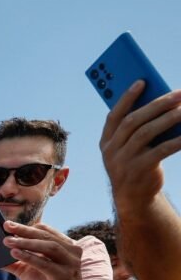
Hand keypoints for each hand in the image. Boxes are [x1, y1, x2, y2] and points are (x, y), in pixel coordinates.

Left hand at [0, 221, 90, 279]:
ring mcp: (70, 264)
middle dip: (24, 231)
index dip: (27, 226)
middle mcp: (70, 252)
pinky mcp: (65, 276)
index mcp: (63, 246)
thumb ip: (9, 263)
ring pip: (48, 247)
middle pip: (45, 236)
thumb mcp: (26, 271)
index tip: (8, 224)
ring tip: (8, 241)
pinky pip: (46, 264)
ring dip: (26, 243)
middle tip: (6, 226)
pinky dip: (30, 258)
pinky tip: (15, 254)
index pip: (45, 231)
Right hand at [101, 82, 180, 211]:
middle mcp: (111, 151)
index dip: (126, 98)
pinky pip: (160, 151)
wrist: (134, 198)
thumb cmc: (135, 164)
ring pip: (146, 133)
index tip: (142, 81)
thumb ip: (137, 129)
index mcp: (106, 142)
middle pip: (133, 121)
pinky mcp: (139, 171)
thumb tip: (162, 104)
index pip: (114, 115)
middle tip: (177, 95)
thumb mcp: (129, 148)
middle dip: (156, 105)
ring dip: (168, 119)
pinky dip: (176, 141)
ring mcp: (123, 162)